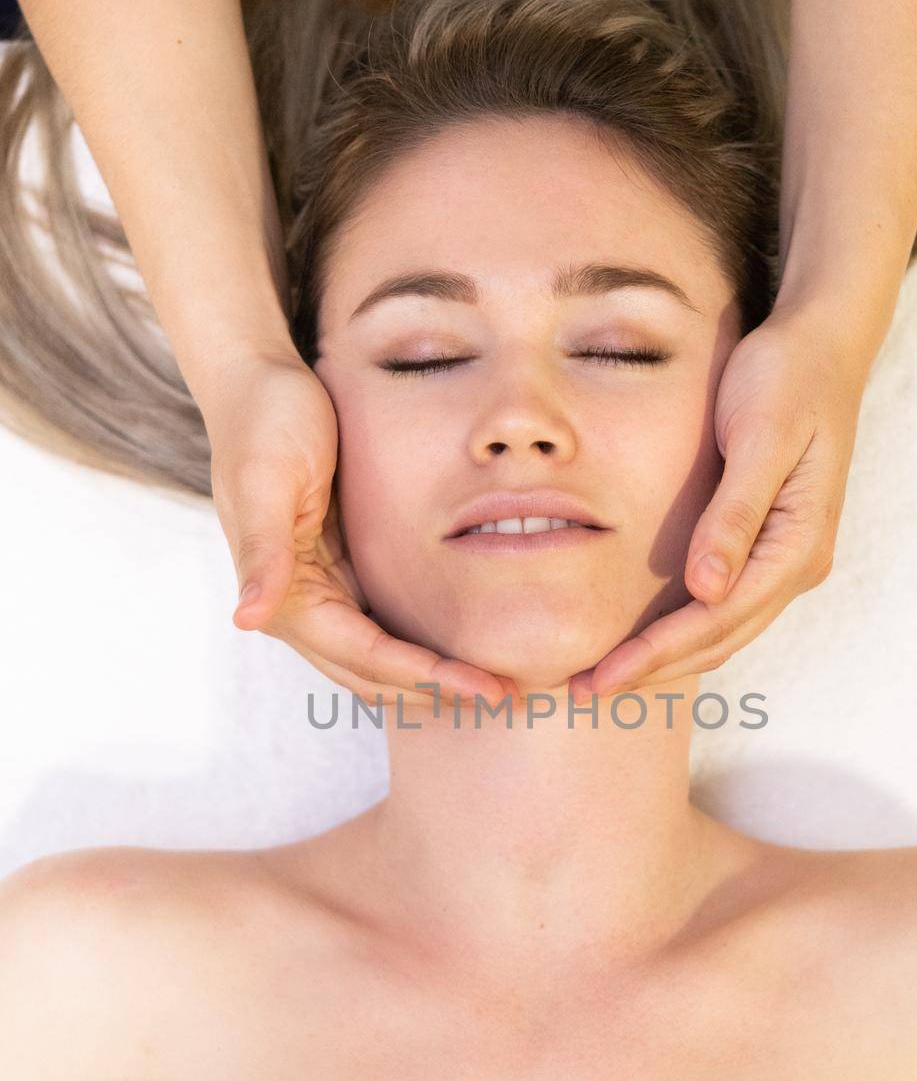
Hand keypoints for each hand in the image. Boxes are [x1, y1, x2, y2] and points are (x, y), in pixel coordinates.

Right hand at [199, 348, 514, 705]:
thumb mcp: (266, 478)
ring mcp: (321, 594)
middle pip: (373, 675)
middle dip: (436, 693)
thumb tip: (246, 620)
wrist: (257, 382)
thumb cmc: (265, 421)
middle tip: (506, 698)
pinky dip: (422, 649)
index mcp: (282, 594)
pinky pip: (384, 629)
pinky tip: (465, 652)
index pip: (363, 656)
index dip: (421, 678)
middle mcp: (299, 607)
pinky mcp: (340, 576)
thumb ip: (260, 551)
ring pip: (379, 663)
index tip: (479, 689)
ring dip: (432, 682)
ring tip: (496, 688)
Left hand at [568, 304, 869, 703]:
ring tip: (601, 678)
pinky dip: (681, 632)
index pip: (719, 618)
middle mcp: (798, 564)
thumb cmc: (787, 379)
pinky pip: (723, 608)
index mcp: (798, 544)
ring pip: (722, 632)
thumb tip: (707, 589)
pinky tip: (640, 640)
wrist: (824, 346)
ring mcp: (787, 560)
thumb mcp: (760, 436)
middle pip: (720, 639)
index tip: (604, 674)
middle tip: (583, 691)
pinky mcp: (769, 548)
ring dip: (664, 659)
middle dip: (653, 670)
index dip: (659, 652)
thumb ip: (734, 514)